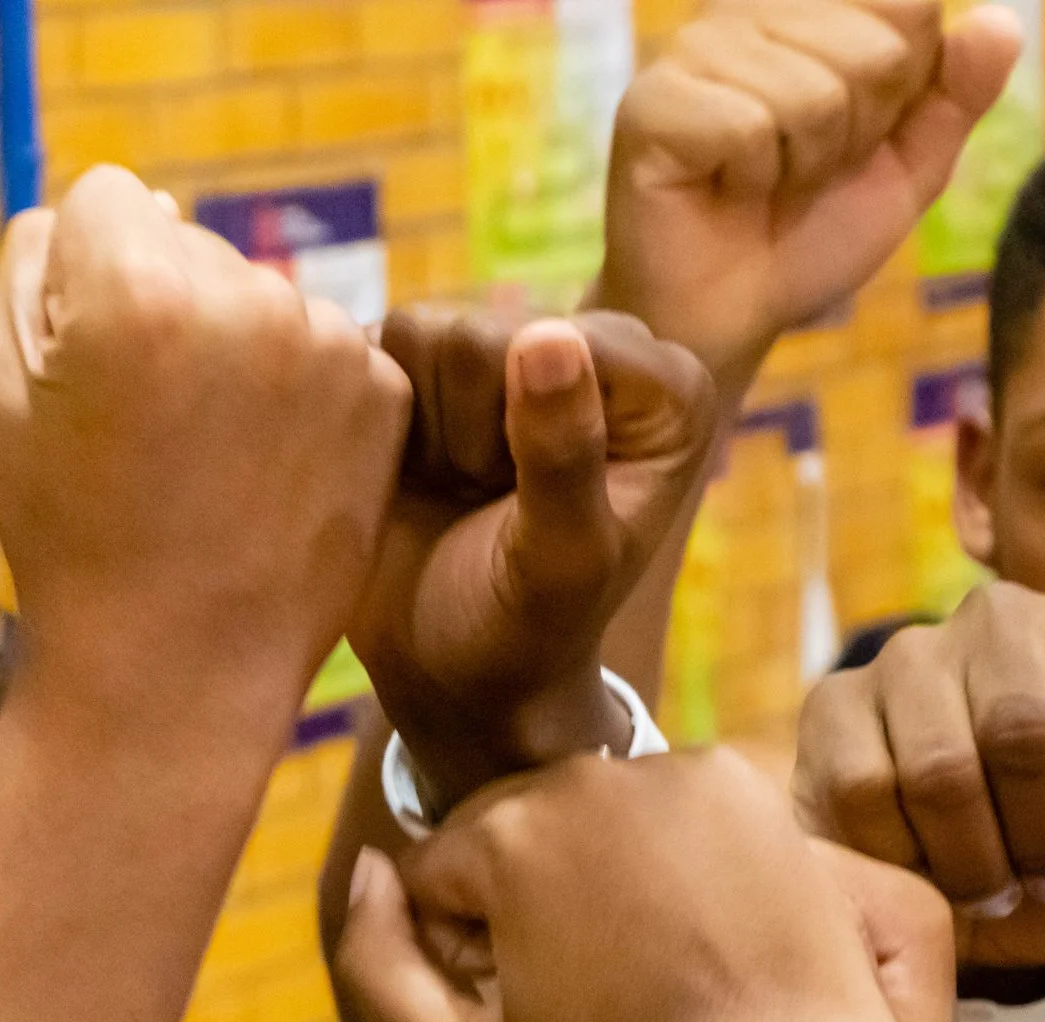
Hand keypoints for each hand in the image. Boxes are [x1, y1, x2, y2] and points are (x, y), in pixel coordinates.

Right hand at [0, 166, 409, 724]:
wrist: (183, 661)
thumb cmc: (70, 526)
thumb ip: (39, 257)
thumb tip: (134, 202)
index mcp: (139, 285)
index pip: (109, 199)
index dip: (87, 276)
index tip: (94, 362)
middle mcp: (250, 299)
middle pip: (193, 244)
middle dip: (168, 306)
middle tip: (153, 425)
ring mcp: (330, 348)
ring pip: (262, 296)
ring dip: (238, 348)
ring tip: (211, 453)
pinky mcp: (383, 395)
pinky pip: (324, 349)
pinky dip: (298, 391)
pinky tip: (267, 464)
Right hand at [332, 749, 943, 1021]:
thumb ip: (375, 965)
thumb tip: (366, 867)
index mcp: (504, 832)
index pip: (435, 872)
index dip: (463, 947)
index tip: (527, 1000)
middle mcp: (584, 774)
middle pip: (511, 828)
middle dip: (528, 894)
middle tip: (594, 980)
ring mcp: (673, 768)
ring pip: (592, 811)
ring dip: (600, 864)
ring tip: (653, 950)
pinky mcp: (743, 778)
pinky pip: (670, 802)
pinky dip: (675, 846)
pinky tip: (702, 916)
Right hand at [358, 308, 716, 812]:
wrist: (458, 667)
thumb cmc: (529, 628)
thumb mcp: (562, 560)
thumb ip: (566, 456)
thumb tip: (548, 335)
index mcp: (667, 391)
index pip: (560, 343)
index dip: (518, 430)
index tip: (535, 503)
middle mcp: (602, 349)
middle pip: (482, 332)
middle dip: (467, 431)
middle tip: (488, 501)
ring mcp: (521, 345)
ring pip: (421, 331)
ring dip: (423, 429)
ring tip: (456, 488)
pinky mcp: (445, 358)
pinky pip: (377, 343)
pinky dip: (382, 415)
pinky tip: (418, 470)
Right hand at [599, 0, 1021, 385]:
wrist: (737, 313)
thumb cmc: (812, 232)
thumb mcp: (906, 169)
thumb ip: (955, 98)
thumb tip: (1002, 24)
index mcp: (808, 11)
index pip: (911, 6)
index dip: (905, 93)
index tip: (858, 137)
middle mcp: (747, 11)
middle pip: (875, 49)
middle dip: (861, 134)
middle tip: (808, 171)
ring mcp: (694, 49)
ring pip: (815, 92)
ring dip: (808, 164)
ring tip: (769, 182)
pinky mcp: (652, 100)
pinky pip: (750, 126)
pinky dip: (755, 178)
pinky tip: (727, 189)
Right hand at [797, 582, 1044, 968]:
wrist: (980, 923)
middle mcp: (1002, 615)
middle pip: (1024, 729)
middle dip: (1042, 840)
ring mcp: (909, 654)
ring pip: (941, 767)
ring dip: (974, 863)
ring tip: (992, 886)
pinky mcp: (834, 705)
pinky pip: (866, 791)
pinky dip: (904, 860)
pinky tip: (923, 869)